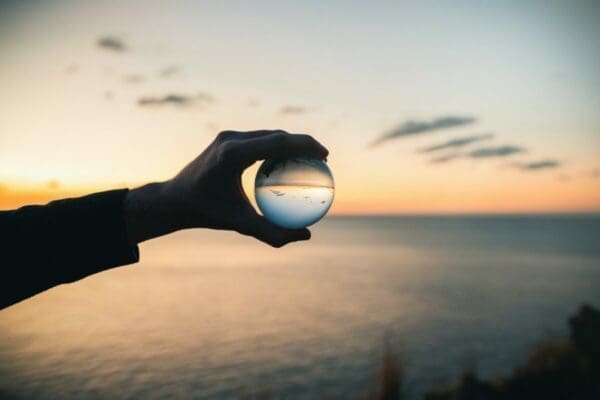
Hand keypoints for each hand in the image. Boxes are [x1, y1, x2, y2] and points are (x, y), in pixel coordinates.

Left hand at [124, 130, 328, 246]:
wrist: (174, 199)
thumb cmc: (206, 213)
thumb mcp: (240, 225)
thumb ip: (272, 233)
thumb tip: (306, 235)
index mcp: (233, 154)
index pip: (278, 142)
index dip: (305, 144)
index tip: (325, 156)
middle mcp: (230, 140)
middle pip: (276, 134)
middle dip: (303, 142)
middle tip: (323, 158)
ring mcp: (227, 137)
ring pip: (268, 134)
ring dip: (290, 142)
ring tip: (310, 158)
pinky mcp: (225, 140)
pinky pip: (258, 140)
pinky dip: (276, 147)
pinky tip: (288, 162)